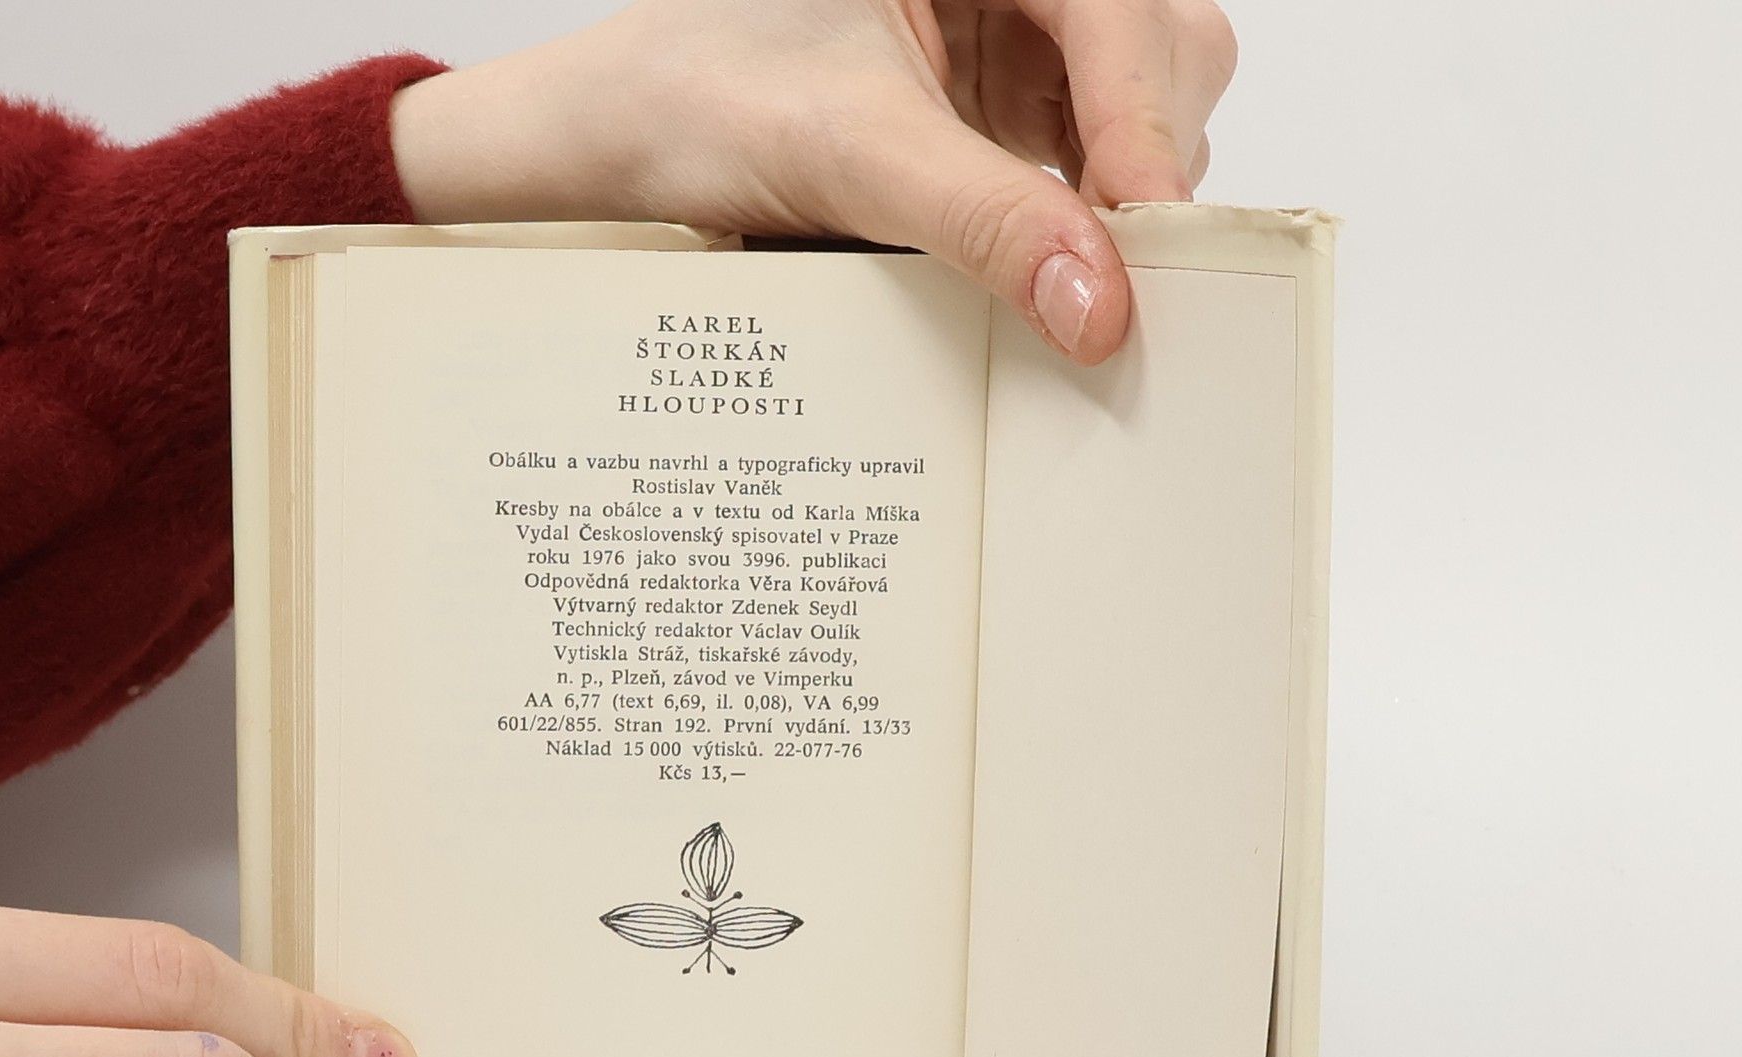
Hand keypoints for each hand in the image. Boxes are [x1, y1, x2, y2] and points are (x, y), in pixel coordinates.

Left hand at [390, 0, 1237, 364]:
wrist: (620, 141)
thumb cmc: (700, 92)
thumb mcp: (851, 153)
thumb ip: (983, 219)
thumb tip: (1097, 303)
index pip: (1122, 13)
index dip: (1145, 127)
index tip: (1148, 237)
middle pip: (1159, 53)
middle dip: (1145, 162)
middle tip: (1121, 273)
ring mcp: (1011, 43)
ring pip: (1135, 111)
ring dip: (1122, 200)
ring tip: (1079, 277)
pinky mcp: (997, 115)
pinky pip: (1084, 164)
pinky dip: (1083, 223)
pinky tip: (1052, 269)